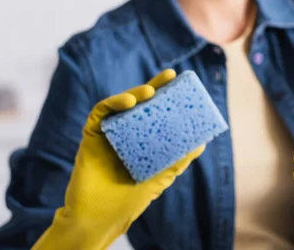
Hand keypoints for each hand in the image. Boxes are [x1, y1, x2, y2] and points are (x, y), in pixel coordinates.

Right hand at [33, 69, 204, 249]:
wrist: (101, 218)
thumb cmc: (131, 199)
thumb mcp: (161, 176)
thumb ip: (178, 159)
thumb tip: (201, 143)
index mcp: (142, 137)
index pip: (156, 111)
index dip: (167, 94)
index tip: (181, 82)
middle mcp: (125, 131)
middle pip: (140, 102)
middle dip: (155, 85)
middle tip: (170, 75)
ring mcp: (109, 132)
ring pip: (121, 103)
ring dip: (135, 93)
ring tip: (149, 91)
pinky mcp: (92, 135)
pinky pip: (100, 113)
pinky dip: (113, 103)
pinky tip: (128, 102)